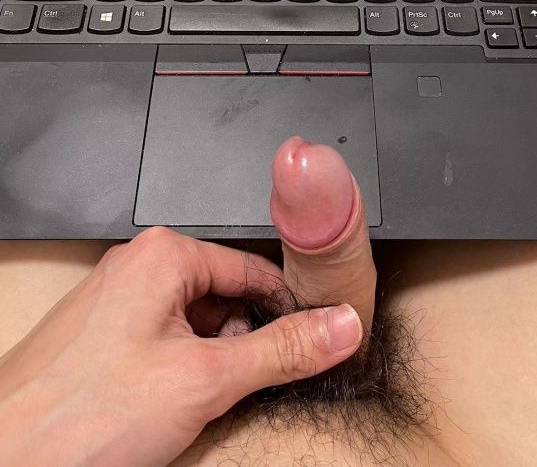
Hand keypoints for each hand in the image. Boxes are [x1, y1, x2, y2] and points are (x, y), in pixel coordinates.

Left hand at [0, 227, 362, 466]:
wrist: (7, 457)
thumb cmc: (81, 414)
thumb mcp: (206, 381)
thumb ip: (281, 353)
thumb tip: (339, 327)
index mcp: (165, 255)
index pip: (253, 269)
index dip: (287, 311)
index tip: (314, 341)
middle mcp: (138, 267)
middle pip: (224, 298)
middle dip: (241, 345)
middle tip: (239, 388)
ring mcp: (117, 301)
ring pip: (193, 324)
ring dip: (209, 364)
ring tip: (196, 404)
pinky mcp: (102, 336)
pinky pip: (161, 342)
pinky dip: (178, 372)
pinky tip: (168, 409)